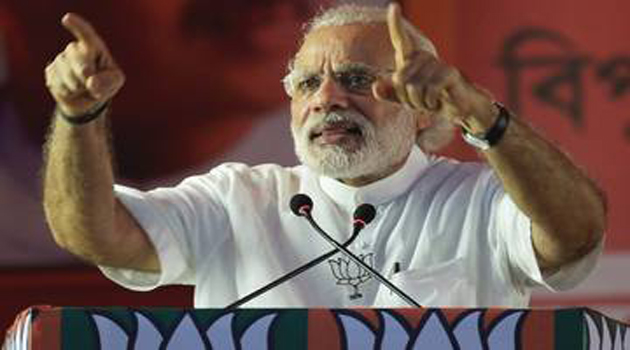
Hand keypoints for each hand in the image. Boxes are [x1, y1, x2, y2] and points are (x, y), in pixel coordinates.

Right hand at [45, 13, 124, 116]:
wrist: (87, 99)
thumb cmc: (105, 83)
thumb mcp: (114, 81)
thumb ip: (107, 81)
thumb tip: (91, 82)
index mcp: (93, 45)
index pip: (85, 33)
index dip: (77, 26)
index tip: (67, 19)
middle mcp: (74, 49)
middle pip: (77, 58)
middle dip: (85, 72)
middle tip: (90, 81)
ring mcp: (60, 59)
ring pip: (68, 74)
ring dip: (78, 87)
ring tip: (83, 87)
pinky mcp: (50, 71)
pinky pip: (58, 84)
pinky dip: (68, 92)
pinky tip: (72, 90)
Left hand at [374, 3, 495, 129]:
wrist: (454, 108)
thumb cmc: (427, 99)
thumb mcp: (403, 98)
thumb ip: (388, 93)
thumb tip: (375, 87)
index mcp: (410, 59)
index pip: (400, 38)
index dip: (395, 23)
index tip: (393, 6)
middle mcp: (423, 56)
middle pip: (399, 79)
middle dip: (406, 98)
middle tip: (419, 101)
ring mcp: (436, 63)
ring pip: (413, 88)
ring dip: (419, 103)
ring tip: (429, 101)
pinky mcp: (449, 72)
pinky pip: (429, 92)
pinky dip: (430, 103)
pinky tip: (438, 102)